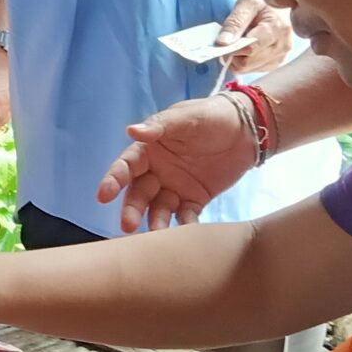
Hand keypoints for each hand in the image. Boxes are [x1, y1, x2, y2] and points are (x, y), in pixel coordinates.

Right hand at [96, 96, 250, 232]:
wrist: (248, 129)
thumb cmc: (212, 116)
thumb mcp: (187, 117)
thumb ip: (161, 125)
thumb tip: (131, 131)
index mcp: (149, 150)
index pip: (126, 167)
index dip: (113, 180)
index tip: (103, 195)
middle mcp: (157, 172)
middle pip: (139, 194)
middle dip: (132, 210)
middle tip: (128, 226)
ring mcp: (175, 188)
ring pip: (159, 209)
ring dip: (156, 222)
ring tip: (158, 235)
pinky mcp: (195, 199)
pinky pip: (186, 216)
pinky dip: (185, 226)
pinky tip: (187, 233)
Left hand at [217, 0, 292, 76]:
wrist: (279, 1)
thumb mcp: (246, 2)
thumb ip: (234, 22)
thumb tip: (222, 43)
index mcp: (278, 28)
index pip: (249, 49)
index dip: (231, 48)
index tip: (222, 40)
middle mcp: (284, 46)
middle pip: (248, 62)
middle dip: (233, 54)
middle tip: (229, 40)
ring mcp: (282, 56)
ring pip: (249, 69)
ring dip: (238, 58)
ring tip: (240, 41)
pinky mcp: (277, 62)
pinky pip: (253, 70)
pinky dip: (245, 61)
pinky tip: (246, 48)